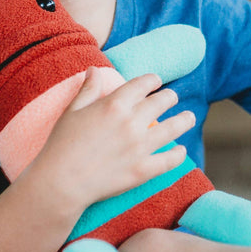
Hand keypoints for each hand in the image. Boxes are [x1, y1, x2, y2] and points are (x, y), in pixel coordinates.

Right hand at [29, 69, 194, 213]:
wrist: (61, 182)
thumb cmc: (61, 145)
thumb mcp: (72, 111)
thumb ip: (88, 89)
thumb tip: (95, 69)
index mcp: (114, 105)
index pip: (142, 84)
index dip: (152, 80)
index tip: (155, 81)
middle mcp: (132, 123)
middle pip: (161, 102)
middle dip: (169, 97)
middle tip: (172, 98)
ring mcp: (140, 147)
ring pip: (172, 128)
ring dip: (184, 120)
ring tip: (189, 117)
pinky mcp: (142, 170)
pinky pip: (168, 161)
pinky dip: (178, 155)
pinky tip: (181, 151)